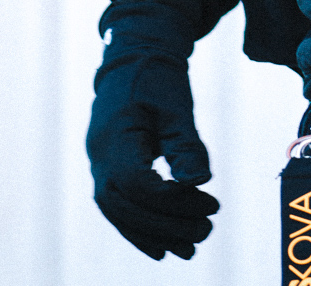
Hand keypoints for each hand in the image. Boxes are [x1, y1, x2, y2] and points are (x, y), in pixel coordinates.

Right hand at [87, 49, 219, 258]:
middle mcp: (99, 158)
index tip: (210, 204)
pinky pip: (121, 209)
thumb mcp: (177, 106)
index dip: (172, 201)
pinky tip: (165, 248)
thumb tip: (200, 182)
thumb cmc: (157, 78)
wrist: (133, 60)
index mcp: (114, 138)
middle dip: (167, 226)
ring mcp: (99, 167)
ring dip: (156, 235)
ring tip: (191, 249)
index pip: (137, 184)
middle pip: (127, 207)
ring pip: (122, 215)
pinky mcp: (108, 171)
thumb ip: (186, 144)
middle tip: (207, 231)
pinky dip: (142, 230)